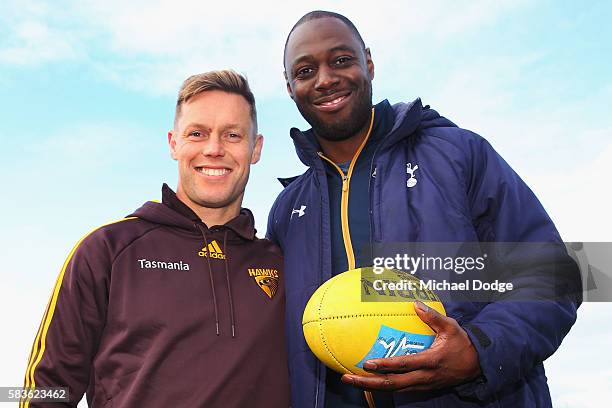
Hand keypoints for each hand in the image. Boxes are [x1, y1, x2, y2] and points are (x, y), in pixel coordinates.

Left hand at [341, 301, 481, 391]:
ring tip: (352, 379)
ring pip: (393, 390)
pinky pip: (399, 388)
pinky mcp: (422, 387)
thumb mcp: (451, 327)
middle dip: (367, 383)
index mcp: (430, 362)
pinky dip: (383, 385)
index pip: (403, 366)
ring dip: (372, 387)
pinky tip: (369, 379)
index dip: (385, 366)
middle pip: (392, 385)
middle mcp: (423, 378)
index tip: (367, 364)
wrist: (477, 365)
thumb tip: (415, 303)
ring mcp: (422, 385)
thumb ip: (433, 316)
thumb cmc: (462, 344)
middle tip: (347, 378)